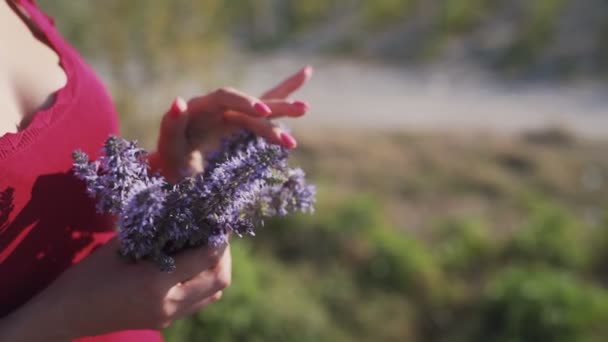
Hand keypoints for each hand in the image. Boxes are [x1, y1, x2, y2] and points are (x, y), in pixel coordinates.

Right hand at [2, 238, 231, 339]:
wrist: (67, 315)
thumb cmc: (88, 275)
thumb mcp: (120, 247)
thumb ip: (153, 233)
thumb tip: (181, 213)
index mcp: (156, 282)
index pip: (206, 258)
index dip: (220, 238)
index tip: (221, 220)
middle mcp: (169, 303)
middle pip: (219, 280)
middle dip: (224, 255)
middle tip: (217, 235)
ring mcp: (169, 316)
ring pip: (214, 293)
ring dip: (216, 270)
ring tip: (207, 248)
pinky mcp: (166, 321)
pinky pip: (199, 301)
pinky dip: (205, 282)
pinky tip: (192, 266)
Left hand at [150, 65, 312, 181]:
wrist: (174, 178)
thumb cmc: (169, 165)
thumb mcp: (168, 149)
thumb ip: (171, 125)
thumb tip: (179, 100)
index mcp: (200, 109)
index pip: (225, 98)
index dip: (245, 102)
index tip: (263, 113)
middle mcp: (217, 109)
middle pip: (250, 102)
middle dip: (275, 106)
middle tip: (301, 109)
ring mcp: (231, 118)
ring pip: (262, 110)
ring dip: (284, 111)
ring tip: (306, 108)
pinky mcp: (240, 129)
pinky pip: (263, 118)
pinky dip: (281, 108)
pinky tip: (301, 95)